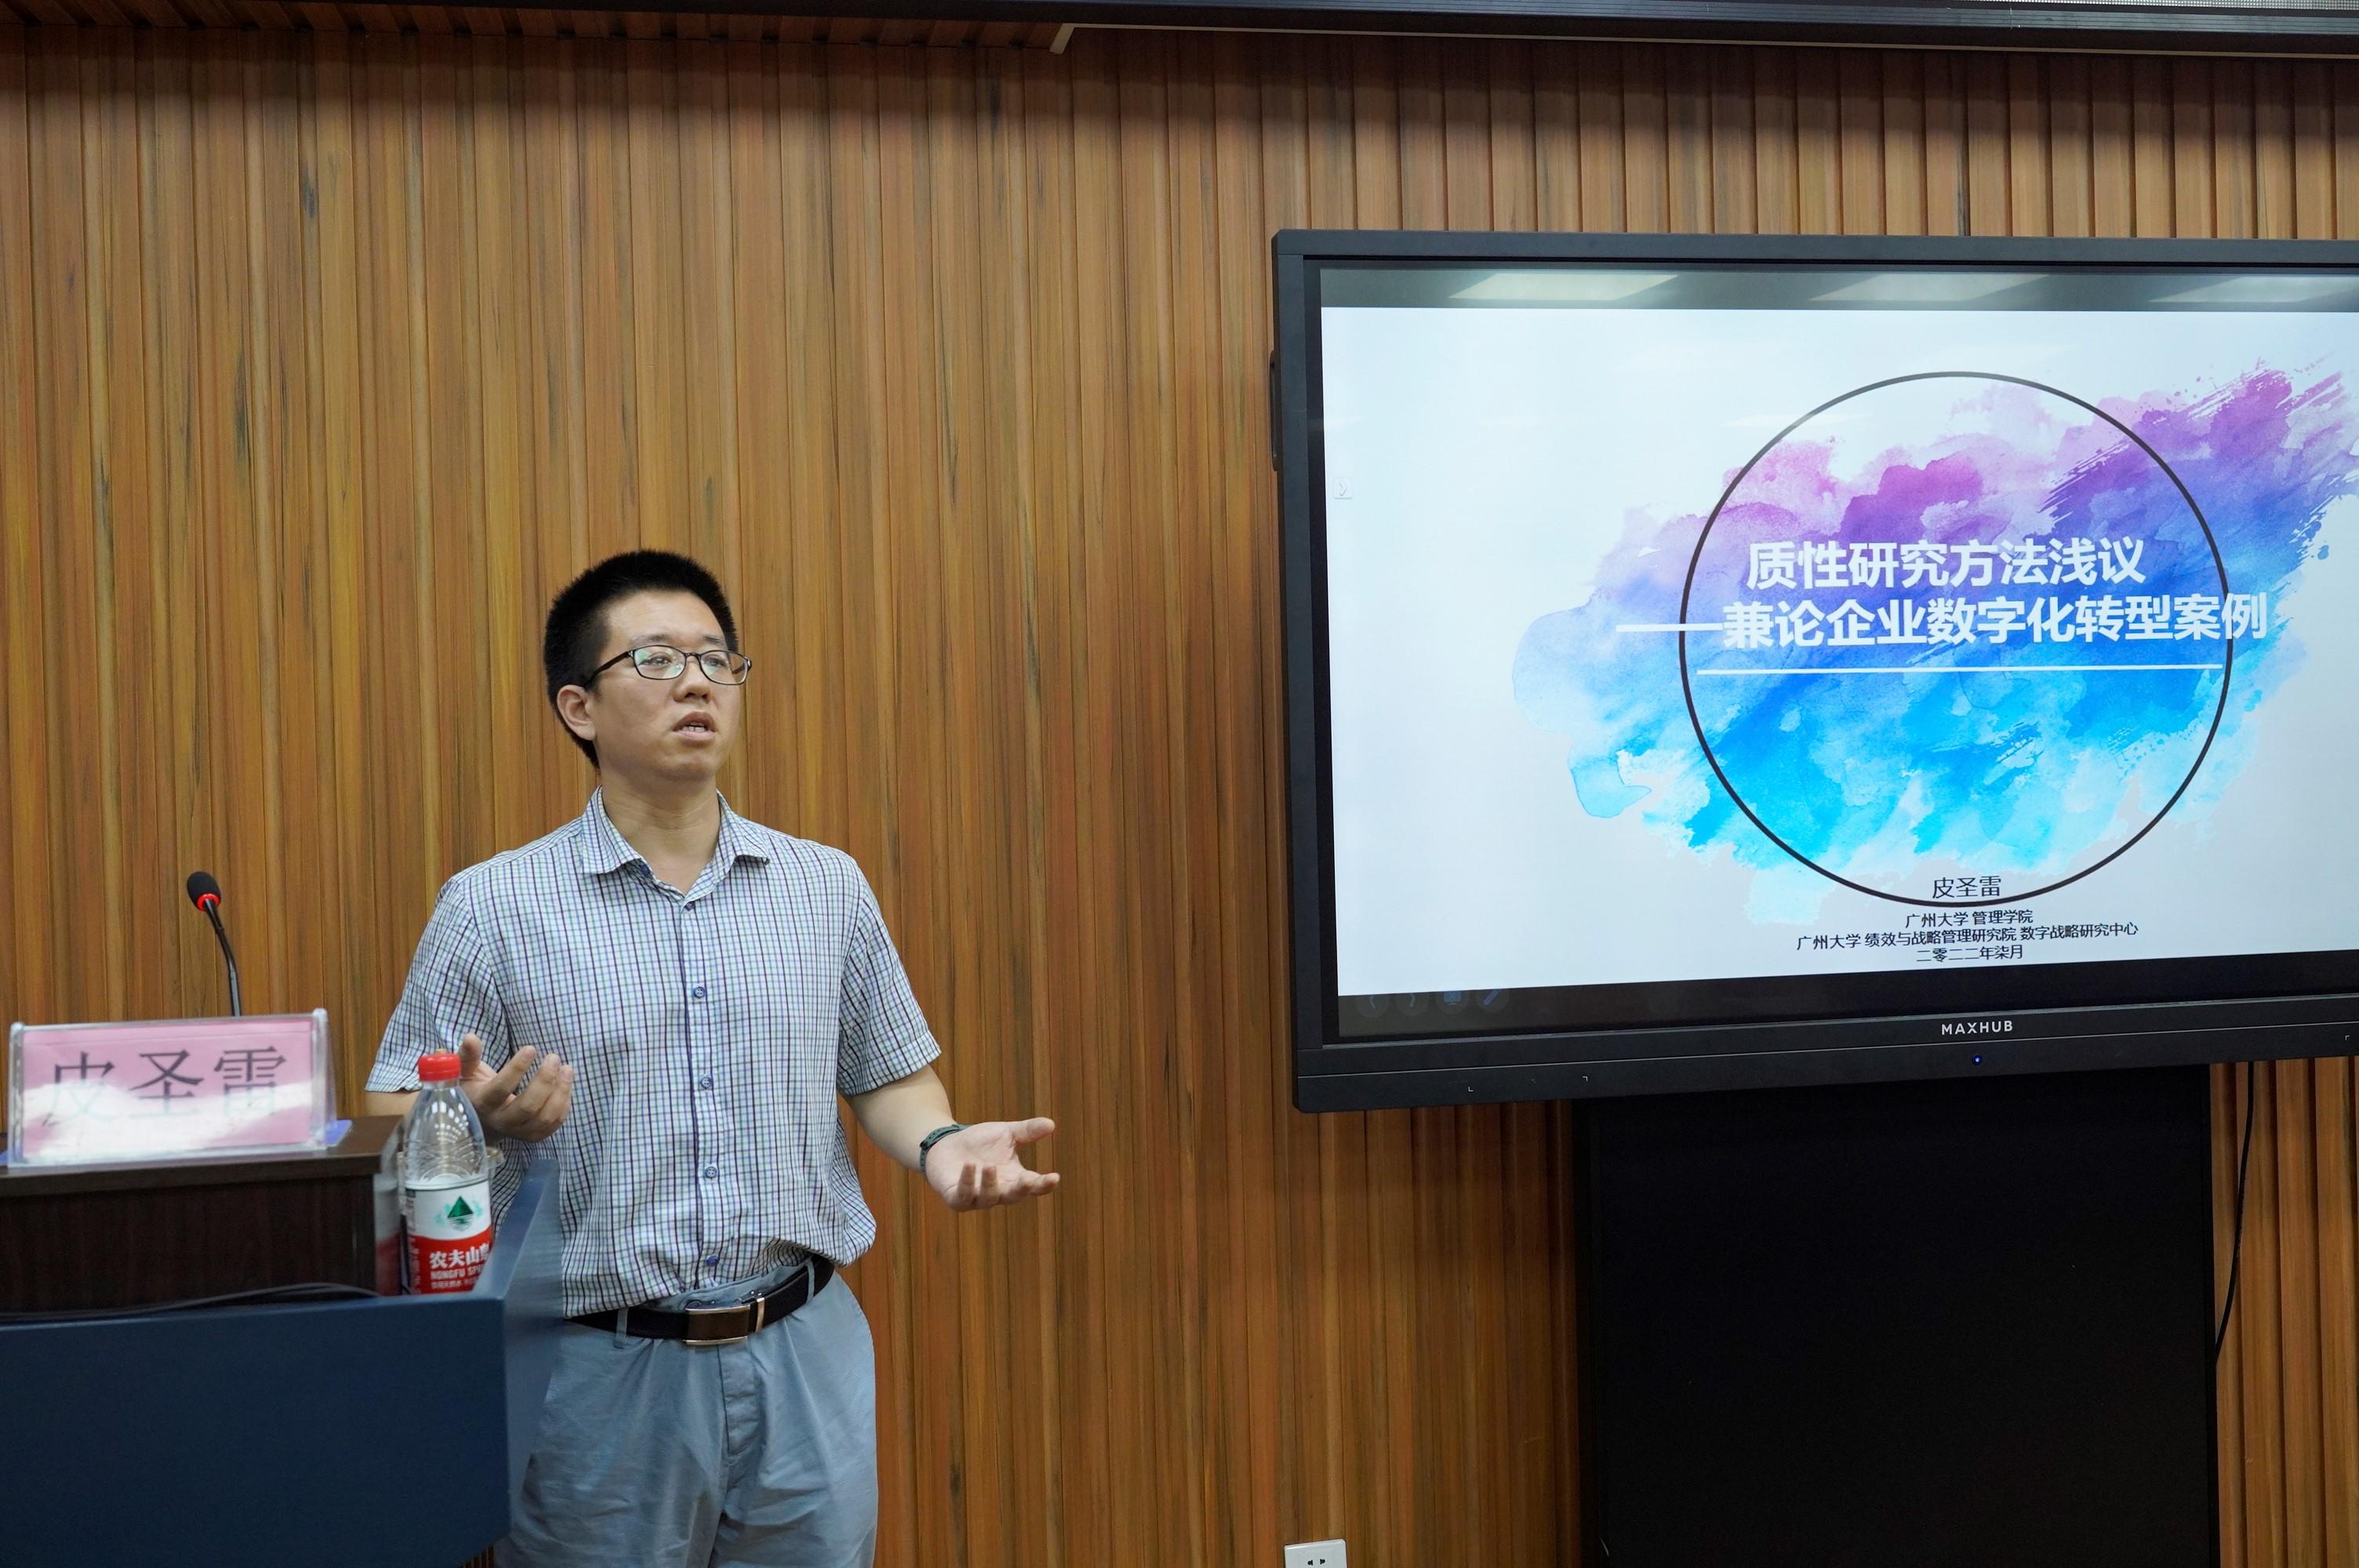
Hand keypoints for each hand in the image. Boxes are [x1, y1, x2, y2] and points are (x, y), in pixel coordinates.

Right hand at [457, 1033, 573, 1142]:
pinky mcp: (532, 1136)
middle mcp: (500, 1121)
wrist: (480, 1122)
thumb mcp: (466, 1073)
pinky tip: (565, 1086)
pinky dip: (564, 1105)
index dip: (517, 1069)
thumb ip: (468, 1056)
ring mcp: (518, 1131)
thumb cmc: (474, 1091)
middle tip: (553, 1058)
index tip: (531, 1049)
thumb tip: (471, 1037)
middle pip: (528, 1106)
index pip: (501, 1089)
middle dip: (545, 1080)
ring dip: (560, 1091)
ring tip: (567, 1069)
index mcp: (483, 1104)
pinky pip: (554, 1124)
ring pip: (545, 1117)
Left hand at [925, 1118, 1059, 1211]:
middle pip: (1014, 1196)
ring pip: (988, 1198)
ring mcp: (977, 1198)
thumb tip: (1051, 1124)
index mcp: (1014, 1178)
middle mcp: (998, 1192)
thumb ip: (1028, 1131)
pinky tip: (969, 1166)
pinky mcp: (956, 1199)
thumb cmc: (981, 1142)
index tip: (1055, 1178)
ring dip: (990, 1183)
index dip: (1044, 1184)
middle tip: (1028, 1180)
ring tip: (989, 1165)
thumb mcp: (1007, 1133)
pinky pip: (962, 1197)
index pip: (1034, 1186)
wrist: (946, 1145)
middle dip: (1022, 1190)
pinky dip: (967, 1183)